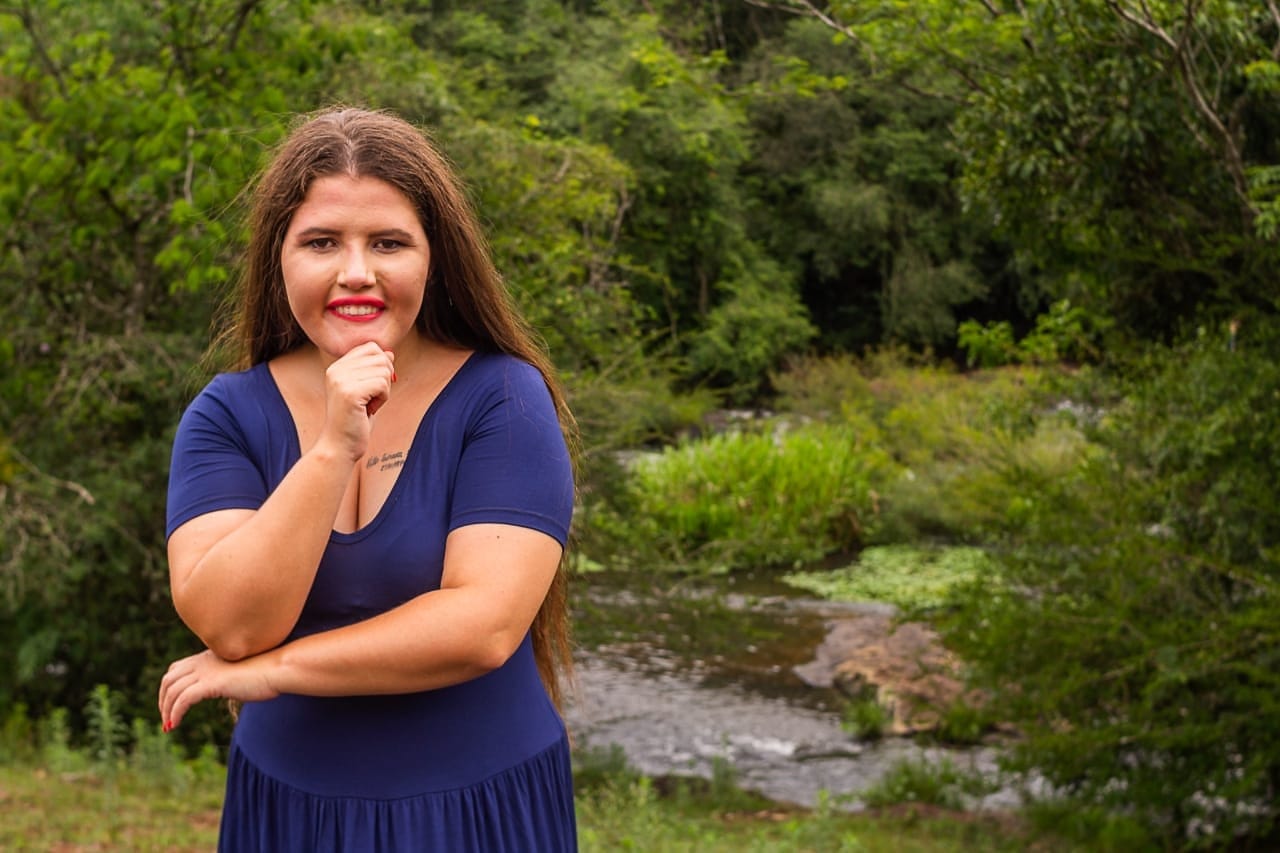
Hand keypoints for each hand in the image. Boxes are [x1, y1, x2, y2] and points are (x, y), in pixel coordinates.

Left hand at [158, 649, 280, 730]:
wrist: (276, 670)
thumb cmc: (265, 673)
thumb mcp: (239, 672)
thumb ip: (227, 677)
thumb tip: (228, 687)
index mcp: (208, 656)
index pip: (176, 669)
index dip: (168, 687)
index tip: (170, 704)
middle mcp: (203, 662)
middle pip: (169, 680)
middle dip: (163, 700)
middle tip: (166, 719)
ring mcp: (205, 672)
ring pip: (173, 691)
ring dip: (166, 710)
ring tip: (169, 726)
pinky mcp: (210, 684)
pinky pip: (183, 700)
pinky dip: (175, 713)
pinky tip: (175, 724)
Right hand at [320, 342, 396, 459]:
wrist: (340, 446)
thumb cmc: (355, 421)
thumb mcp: (366, 390)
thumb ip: (374, 370)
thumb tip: (389, 353)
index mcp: (337, 366)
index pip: (371, 347)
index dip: (381, 367)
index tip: (371, 388)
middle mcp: (336, 369)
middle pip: (380, 357)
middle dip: (384, 379)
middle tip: (370, 399)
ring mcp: (341, 380)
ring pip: (384, 370)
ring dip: (384, 391)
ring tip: (368, 405)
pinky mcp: (350, 392)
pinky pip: (383, 384)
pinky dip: (383, 399)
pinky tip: (369, 410)